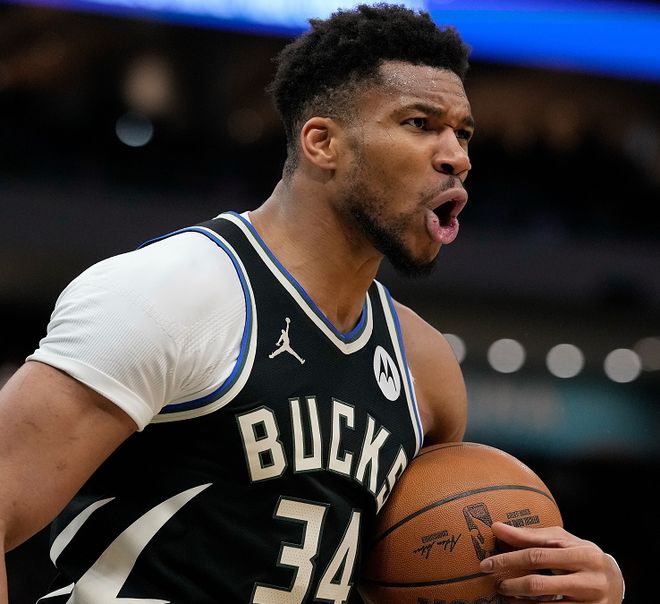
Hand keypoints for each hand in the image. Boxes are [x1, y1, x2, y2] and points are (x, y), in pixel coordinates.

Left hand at [479, 522, 624, 602]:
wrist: (616, 581)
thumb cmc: (580, 555)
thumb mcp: (562, 541)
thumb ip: (530, 535)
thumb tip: (496, 527)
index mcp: (583, 554)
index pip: (537, 555)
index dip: (508, 559)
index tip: (487, 563)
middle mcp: (590, 580)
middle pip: (538, 584)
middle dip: (510, 583)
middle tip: (494, 581)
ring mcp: (591, 603)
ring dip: (518, 602)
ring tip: (505, 594)